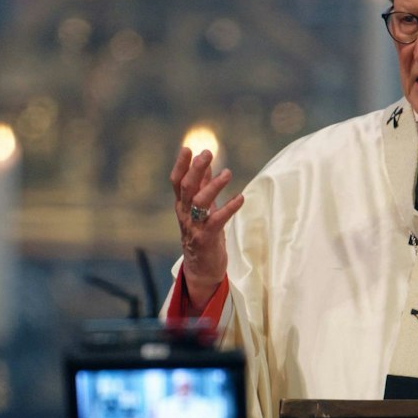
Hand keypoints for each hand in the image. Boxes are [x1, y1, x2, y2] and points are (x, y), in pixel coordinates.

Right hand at [170, 146, 244, 303]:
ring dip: (213, 186)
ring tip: (228, 173)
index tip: (188, 148)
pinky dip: (229, 208)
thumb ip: (202, 186)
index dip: (181, 165)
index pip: (177, 182)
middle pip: (186, 188)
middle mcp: (184, 215)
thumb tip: (205, 162)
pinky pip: (217, 220)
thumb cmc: (203, 235)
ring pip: (199, 202)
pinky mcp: (206, 238)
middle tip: (208, 153)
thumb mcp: (201, 208)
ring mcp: (194, 227)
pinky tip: (240, 198)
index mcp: (182, 205)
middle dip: (195, 169)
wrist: (202, 269)